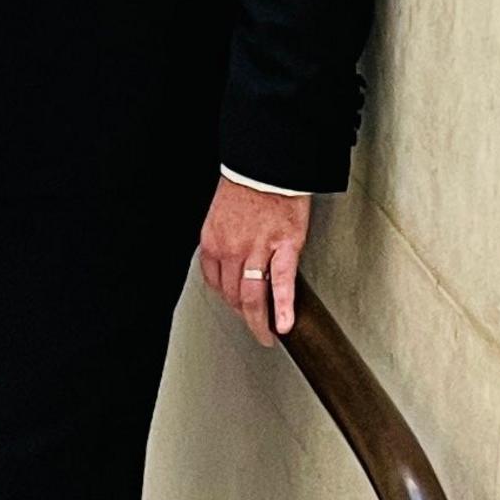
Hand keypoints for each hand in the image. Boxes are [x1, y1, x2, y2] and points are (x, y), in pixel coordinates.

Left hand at [196, 179, 310, 345]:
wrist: (268, 162)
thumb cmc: (248, 183)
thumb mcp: (222, 214)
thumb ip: (224, 241)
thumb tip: (232, 262)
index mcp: (213, 242)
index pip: (215, 284)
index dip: (228, 300)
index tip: (237, 308)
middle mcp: (230, 249)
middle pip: (233, 295)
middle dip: (244, 316)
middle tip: (256, 330)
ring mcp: (257, 250)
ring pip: (253, 296)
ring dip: (260, 322)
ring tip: (268, 336)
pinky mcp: (284, 247)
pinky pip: (282, 284)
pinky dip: (284, 308)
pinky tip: (286, 325)